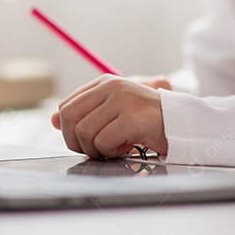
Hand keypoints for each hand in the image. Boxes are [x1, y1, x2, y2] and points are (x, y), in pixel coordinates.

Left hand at [50, 75, 168, 158]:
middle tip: (96, 148)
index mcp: (104, 83)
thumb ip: (85, 113)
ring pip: (85, 132)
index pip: (66, 106)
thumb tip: (53, 119)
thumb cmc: (147, 119)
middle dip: (77, 141)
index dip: (69, 130)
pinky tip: (127, 147)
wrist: (182, 122)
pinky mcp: (132, 117)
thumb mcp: (113, 111)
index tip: (86, 140)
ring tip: (116, 146)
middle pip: (69, 118)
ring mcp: (122, 100)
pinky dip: (112, 152)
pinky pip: (103, 142)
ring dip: (97, 149)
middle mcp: (111, 86)